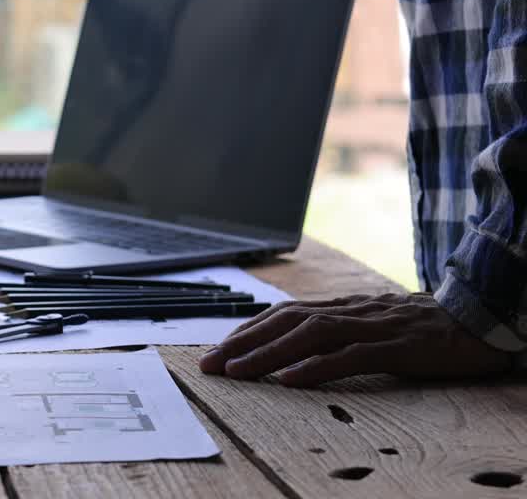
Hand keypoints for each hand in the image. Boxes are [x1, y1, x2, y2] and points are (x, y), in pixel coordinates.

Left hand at [198, 292, 510, 386]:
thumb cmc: (420, 325)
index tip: (216, 352)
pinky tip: (291, 380)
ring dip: (268, 355)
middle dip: (243, 343)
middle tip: (210, 365)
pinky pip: (351, 356)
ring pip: (310, 336)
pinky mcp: (397, 346)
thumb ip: (336, 331)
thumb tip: (293, 349)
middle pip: (285, 322)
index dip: (247, 332)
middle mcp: (349, 311)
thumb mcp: (371, 324)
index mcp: (340, 308)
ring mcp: (372, 326)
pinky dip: (318, 366)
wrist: (478, 316)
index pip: (282, 315)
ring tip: (238, 373)